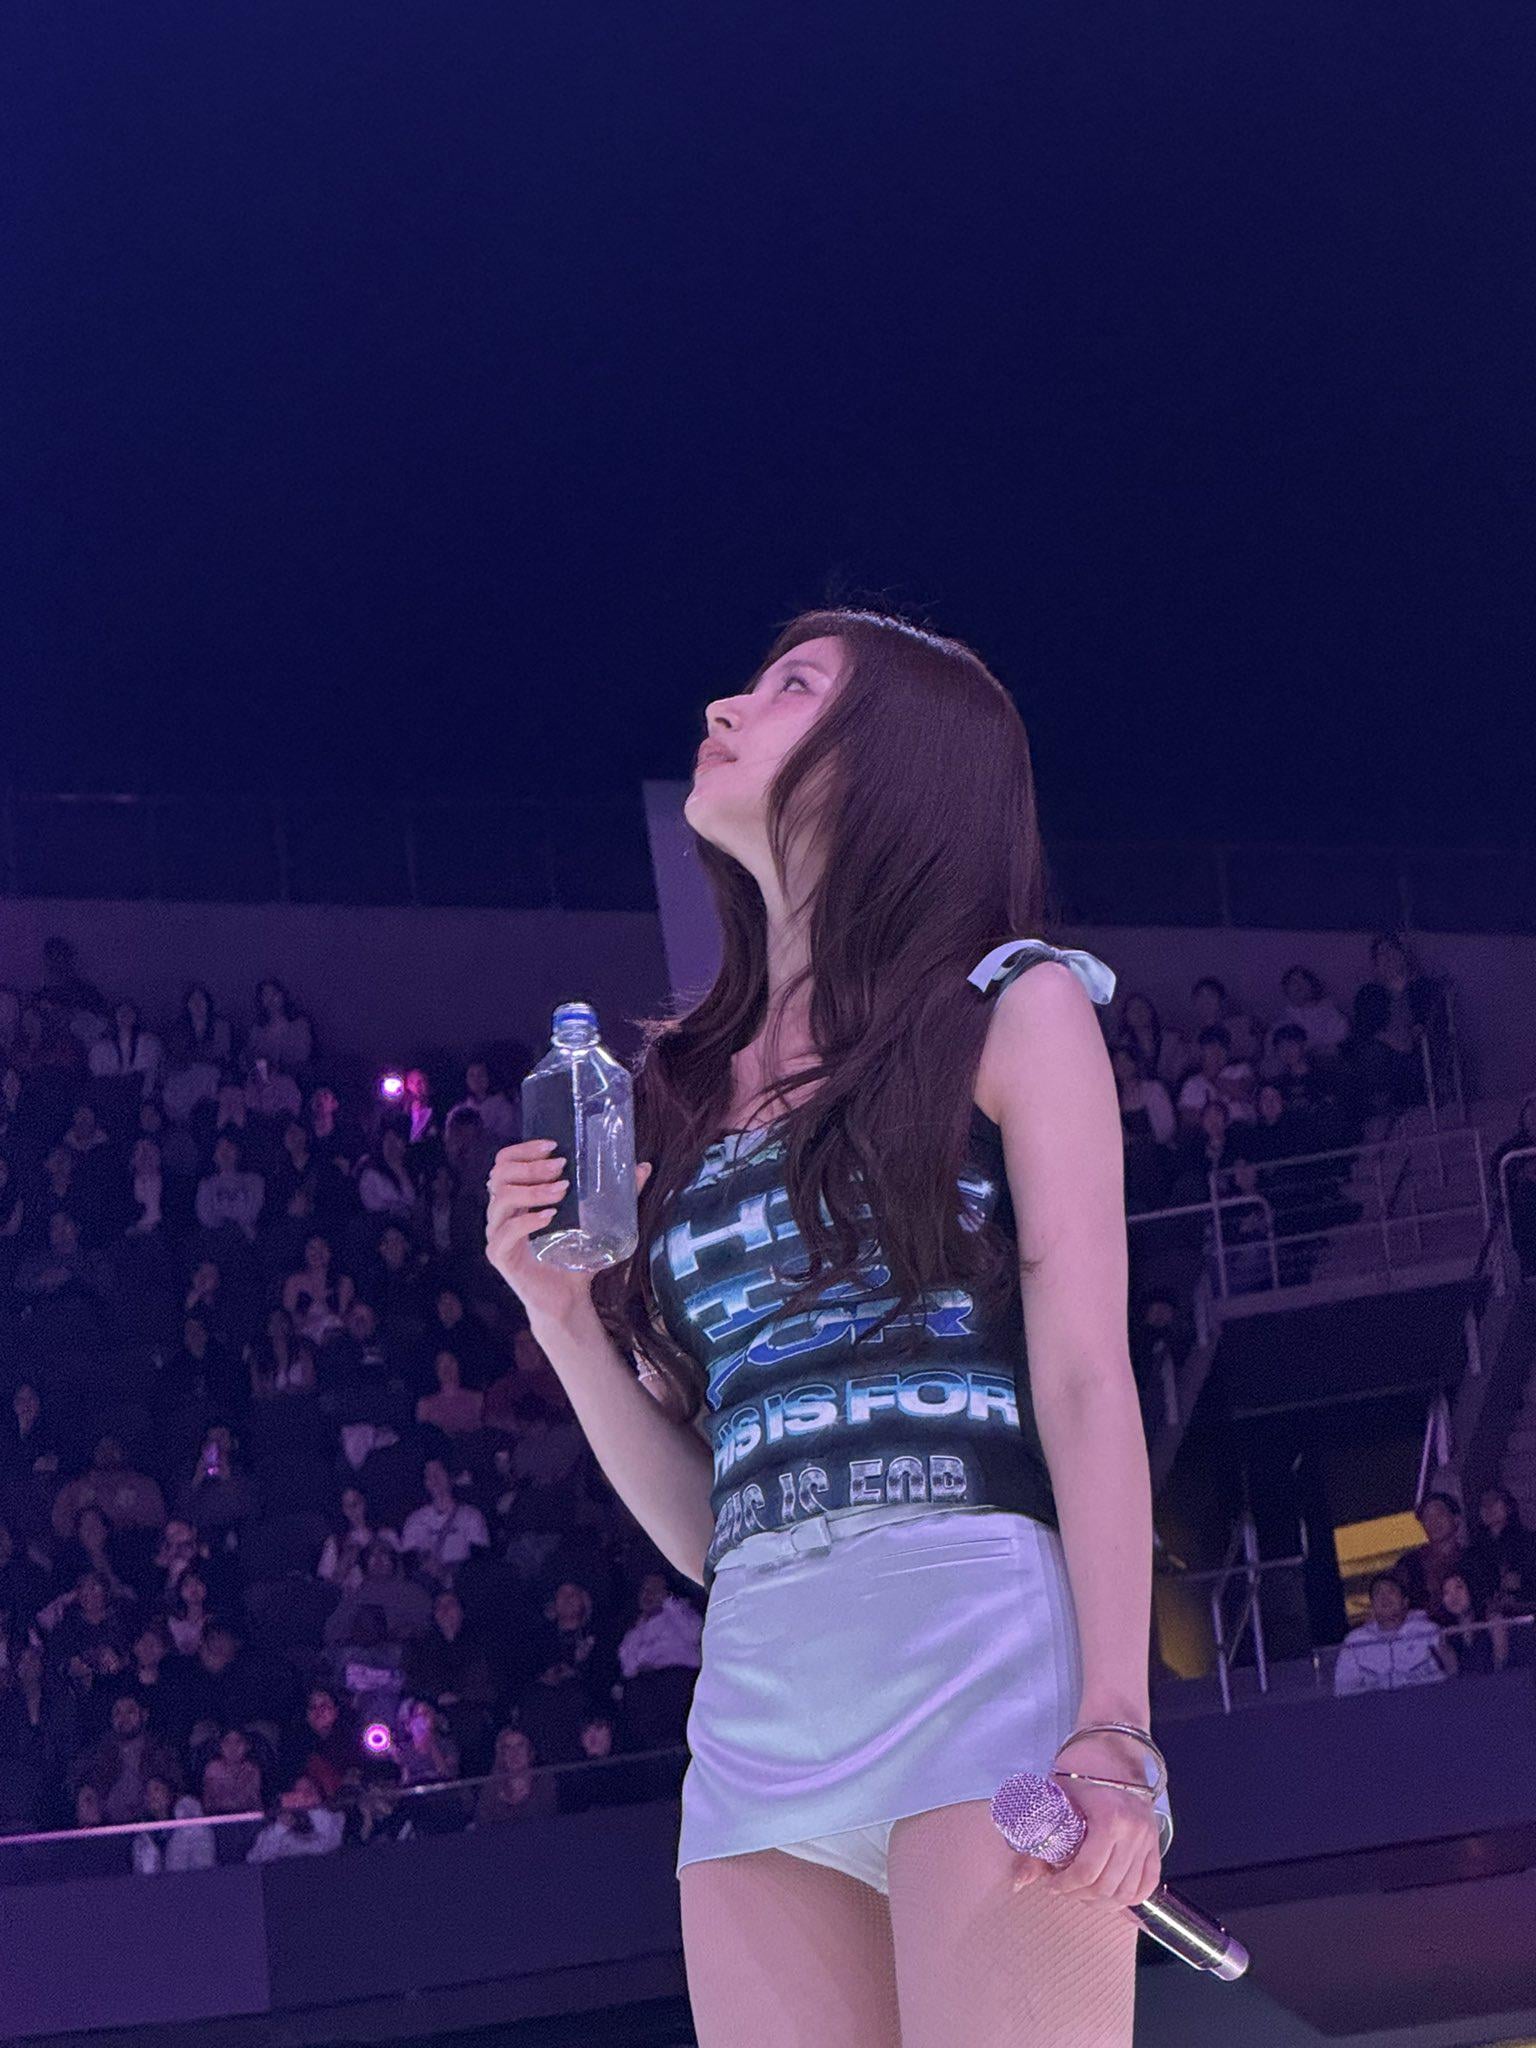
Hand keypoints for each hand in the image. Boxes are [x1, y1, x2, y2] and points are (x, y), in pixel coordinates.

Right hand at [485, 1140, 651, 1328]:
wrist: (569, 1298)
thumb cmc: (576, 1256)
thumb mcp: (598, 1220)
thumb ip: (617, 1193)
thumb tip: (643, 1167)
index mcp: (517, 1197)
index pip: (505, 1162)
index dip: (524, 1149)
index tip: (553, 1145)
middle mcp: (502, 1212)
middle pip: (499, 1174)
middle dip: (531, 1166)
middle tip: (561, 1167)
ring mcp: (497, 1233)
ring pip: (500, 1199)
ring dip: (532, 1190)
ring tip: (561, 1191)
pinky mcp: (499, 1256)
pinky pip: (504, 1232)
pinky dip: (527, 1221)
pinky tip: (550, 1218)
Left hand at [1011, 1736, 1162, 1910]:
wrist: (1112, 1743)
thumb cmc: (1082, 1764)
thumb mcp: (1056, 1797)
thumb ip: (1037, 1840)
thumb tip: (1019, 1879)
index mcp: (1109, 1818)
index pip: (1087, 1871)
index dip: (1066, 1885)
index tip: (1052, 1883)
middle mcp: (1133, 1831)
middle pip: (1107, 1886)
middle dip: (1081, 1894)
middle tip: (1064, 1886)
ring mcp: (1148, 1837)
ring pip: (1128, 1891)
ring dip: (1104, 1899)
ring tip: (1084, 1889)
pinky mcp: (1155, 1840)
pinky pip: (1148, 1882)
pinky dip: (1130, 1894)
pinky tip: (1111, 1891)